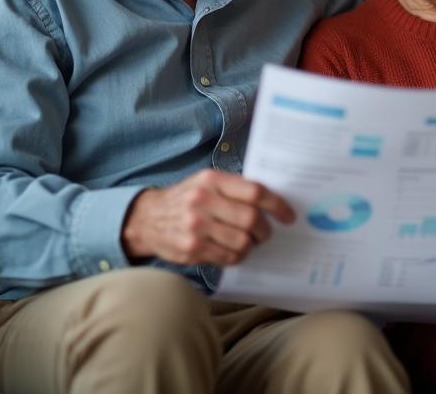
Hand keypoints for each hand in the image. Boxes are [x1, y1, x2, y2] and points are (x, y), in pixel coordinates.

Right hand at [120, 169, 295, 266]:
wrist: (147, 218)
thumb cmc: (186, 199)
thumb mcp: (205, 183)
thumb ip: (233, 189)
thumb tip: (271, 202)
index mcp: (211, 179)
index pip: (254, 192)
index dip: (277, 205)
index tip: (288, 216)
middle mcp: (203, 200)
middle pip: (251, 219)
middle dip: (265, 230)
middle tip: (266, 234)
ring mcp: (196, 226)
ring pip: (242, 241)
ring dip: (251, 245)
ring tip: (248, 243)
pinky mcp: (191, 248)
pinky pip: (227, 256)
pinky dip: (237, 256)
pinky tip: (234, 251)